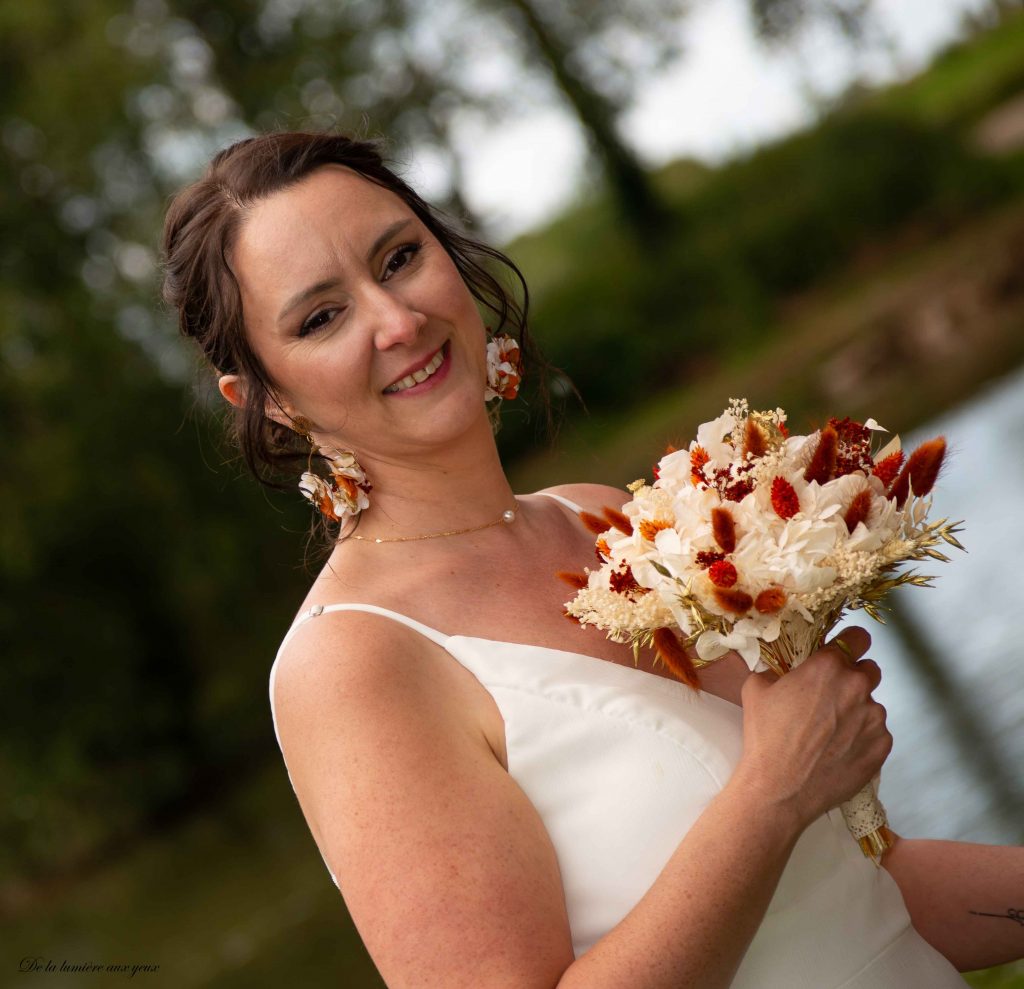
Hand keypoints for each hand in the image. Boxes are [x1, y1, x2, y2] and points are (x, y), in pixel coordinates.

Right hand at [733, 627, 891, 827]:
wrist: (780, 788)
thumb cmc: (765, 736)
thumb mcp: (757, 688)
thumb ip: (777, 669)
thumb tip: (784, 670)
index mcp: (828, 666)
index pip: (858, 638)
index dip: (850, 643)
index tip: (844, 652)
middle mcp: (857, 687)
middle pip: (870, 670)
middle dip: (853, 679)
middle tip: (831, 698)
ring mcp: (874, 718)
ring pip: (871, 705)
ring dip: (856, 712)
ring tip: (830, 733)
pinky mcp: (882, 747)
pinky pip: (876, 734)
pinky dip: (862, 738)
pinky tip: (838, 750)